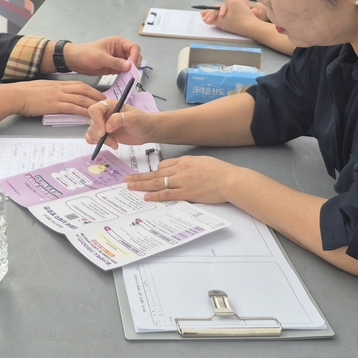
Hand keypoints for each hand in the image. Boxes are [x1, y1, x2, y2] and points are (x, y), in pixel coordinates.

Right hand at [4, 80, 105, 117]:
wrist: (16, 95)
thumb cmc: (25, 93)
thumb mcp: (41, 89)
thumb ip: (52, 92)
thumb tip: (57, 97)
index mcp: (58, 84)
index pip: (79, 84)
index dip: (91, 89)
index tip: (99, 94)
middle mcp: (60, 88)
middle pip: (84, 89)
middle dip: (97, 95)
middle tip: (107, 101)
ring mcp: (58, 96)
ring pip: (81, 98)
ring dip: (93, 103)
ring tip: (103, 109)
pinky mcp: (54, 105)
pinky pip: (72, 108)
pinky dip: (82, 111)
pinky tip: (89, 115)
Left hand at [63, 37, 141, 75]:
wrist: (74, 61)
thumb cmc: (86, 54)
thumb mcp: (101, 57)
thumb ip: (115, 62)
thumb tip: (129, 66)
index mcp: (118, 43)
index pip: (133, 47)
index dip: (135, 55)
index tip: (132, 65)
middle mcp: (120, 50)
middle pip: (134, 57)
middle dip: (134, 65)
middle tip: (131, 73)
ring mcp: (117, 60)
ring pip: (130, 65)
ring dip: (131, 71)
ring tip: (129, 78)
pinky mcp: (114, 68)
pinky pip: (123, 72)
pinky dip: (125, 76)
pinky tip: (124, 81)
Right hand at [85, 99, 155, 145]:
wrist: (148, 131)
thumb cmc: (143, 121)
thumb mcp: (134, 118)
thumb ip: (120, 119)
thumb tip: (107, 126)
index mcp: (110, 105)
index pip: (95, 109)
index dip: (96, 121)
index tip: (104, 132)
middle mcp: (105, 114)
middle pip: (92, 123)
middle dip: (99, 134)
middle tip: (112, 141)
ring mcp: (104, 124)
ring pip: (92, 132)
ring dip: (101, 140)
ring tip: (115, 143)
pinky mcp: (105, 134)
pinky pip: (93, 138)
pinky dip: (97, 143)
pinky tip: (110, 144)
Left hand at [125, 155, 243, 203]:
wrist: (230, 179)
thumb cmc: (220, 171)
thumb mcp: (202, 162)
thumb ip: (189, 165)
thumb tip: (180, 171)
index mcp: (184, 161)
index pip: (164, 164)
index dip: (154, 171)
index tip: (147, 175)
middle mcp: (180, 170)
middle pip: (155, 173)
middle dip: (140, 176)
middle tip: (127, 179)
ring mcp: (182, 182)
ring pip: (157, 183)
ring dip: (142, 185)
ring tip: (130, 186)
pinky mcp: (186, 193)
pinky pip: (167, 194)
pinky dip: (155, 195)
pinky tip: (146, 196)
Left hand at [200, 0, 259, 32]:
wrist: (252, 27)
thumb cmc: (241, 15)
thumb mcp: (232, 1)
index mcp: (219, 19)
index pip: (210, 15)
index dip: (206, 13)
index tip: (202, 13)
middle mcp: (222, 24)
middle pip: (214, 19)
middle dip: (210, 16)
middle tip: (205, 16)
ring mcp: (229, 27)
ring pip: (220, 21)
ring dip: (217, 17)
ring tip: (215, 16)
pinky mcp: (235, 28)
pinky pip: (227, 22)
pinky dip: (224, 19)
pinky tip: (227, 17)